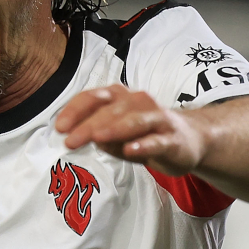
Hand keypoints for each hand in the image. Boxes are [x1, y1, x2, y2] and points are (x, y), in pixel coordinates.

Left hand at [55, 84, 205, 175]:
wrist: (189, 139)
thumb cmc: (144, 134)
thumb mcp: (116, 134)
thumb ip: (98, 134)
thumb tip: (77, 138)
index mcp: (120, 97)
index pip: (93, 98)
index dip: (75, 110)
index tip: (59, 128)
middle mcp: (138, 102)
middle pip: (111, 110)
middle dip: (88, 125)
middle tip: (70, 141)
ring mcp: (157, 119)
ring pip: (134, 120)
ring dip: (114, 128)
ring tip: (97, 138)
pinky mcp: (172, 139)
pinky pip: (157, 140)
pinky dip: (143, 144)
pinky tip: (131, 150)